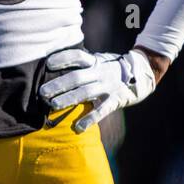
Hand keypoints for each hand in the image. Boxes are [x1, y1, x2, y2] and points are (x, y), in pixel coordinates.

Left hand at [38, 48, 156, 133]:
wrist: (141, 74)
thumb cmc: (110, 69)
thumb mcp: (98, 61)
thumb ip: (82, 64)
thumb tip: (53, 65)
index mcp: (95, 61)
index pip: (77, 56)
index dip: (62, 59)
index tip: (48, 63)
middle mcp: (100, 72)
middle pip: (77, 77)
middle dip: (58, 85)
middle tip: (42, 92)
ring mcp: (107, 87)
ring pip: (85, 93)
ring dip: (68, 99)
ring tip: (53, 105)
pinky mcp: (114, 100)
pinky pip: (101, 111)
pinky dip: (89, 120)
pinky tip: (78, 127)